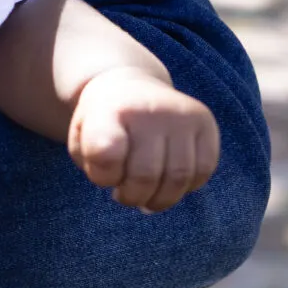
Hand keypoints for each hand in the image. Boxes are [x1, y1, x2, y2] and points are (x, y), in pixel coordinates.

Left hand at [68, 67, 219, 211]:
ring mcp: (181, 115)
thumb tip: (129, 190)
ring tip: (146, 194)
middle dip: (132, 197)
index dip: (103, 176)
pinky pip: (203, 171)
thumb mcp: (81, 138)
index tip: (103, 174)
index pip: (105, 154)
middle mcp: (150, 109)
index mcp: (111, 111)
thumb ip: (94, 164)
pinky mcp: (205, 123)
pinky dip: (185, 187)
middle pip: (145, 176)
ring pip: (178, 179)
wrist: (131, 88)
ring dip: (160, 199)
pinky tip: (168, 181)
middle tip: (124, 194)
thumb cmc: (103, 125)